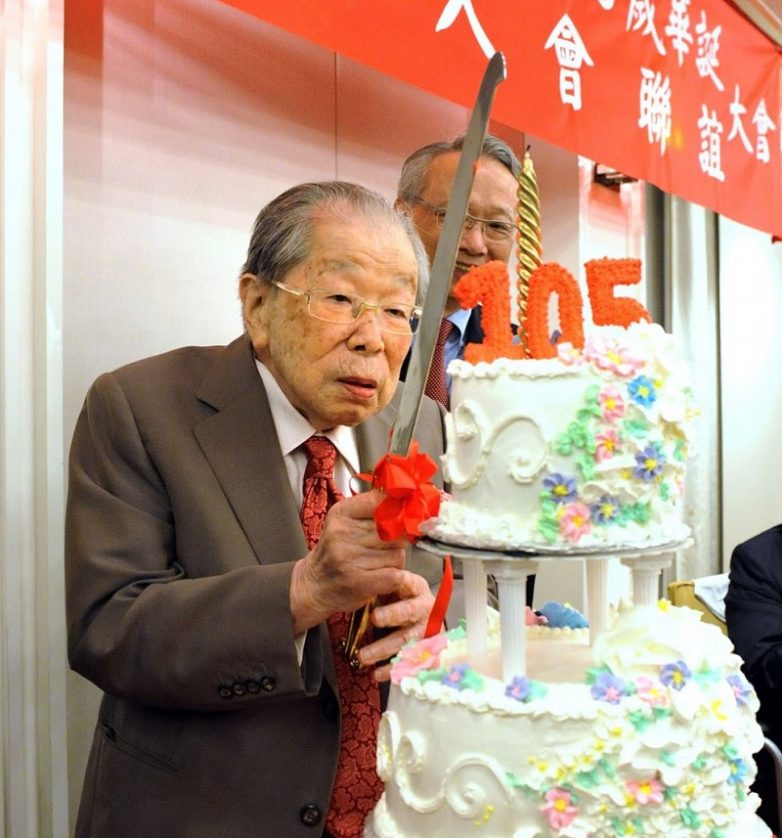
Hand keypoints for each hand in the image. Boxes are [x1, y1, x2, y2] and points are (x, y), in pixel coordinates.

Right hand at [289, 491, 408, 633]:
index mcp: (340, 514)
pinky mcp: (358, 582)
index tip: (398, 518)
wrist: (313, 586)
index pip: (381, 502)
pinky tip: (380, 577)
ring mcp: (349, 558)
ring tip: (377, 564)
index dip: (397, 512)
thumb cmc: (334, 553)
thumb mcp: (344, 523)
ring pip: (397, 554)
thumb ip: (371, 511)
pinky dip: (394, 577)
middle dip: (396, 540)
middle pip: (394, 530)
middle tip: (382, 548)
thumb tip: (405, 506)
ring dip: (394, 561)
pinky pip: (395, 575)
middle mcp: (342, 534)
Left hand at [356, 571, 434, 682]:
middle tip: (375, 618)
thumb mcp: (392, 589)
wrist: (423, 618)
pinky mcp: (427, 649)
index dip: (394, 584)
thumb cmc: (402, 600)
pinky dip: (392, 669)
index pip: (405, 582)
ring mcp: (428, 629)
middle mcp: (425, 606)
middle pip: (410, 610)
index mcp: (415, 587)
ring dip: (384, 648)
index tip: (380, 586)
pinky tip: (377, 674)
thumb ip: (380, 586)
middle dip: (392, 614)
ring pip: (407, 639)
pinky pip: (410, 661)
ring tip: (363, 656)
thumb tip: (358, 581)